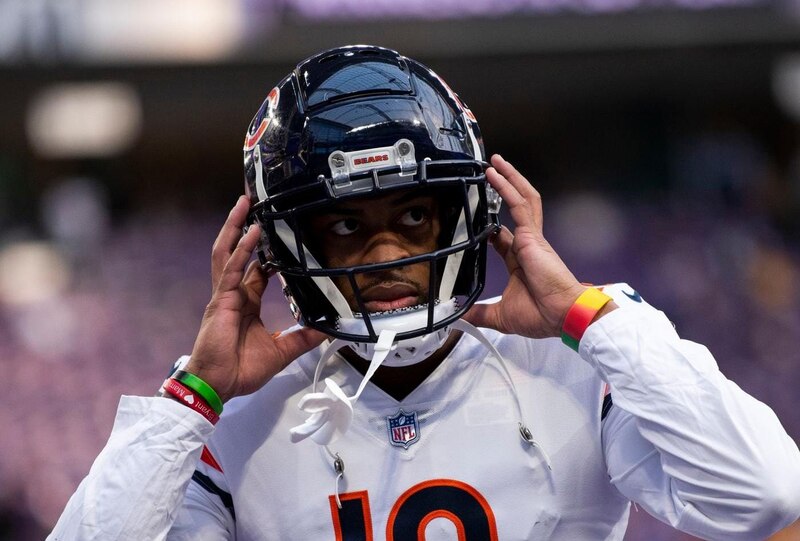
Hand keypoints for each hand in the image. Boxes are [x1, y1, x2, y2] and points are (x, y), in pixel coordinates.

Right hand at [185, 196, 325, 402]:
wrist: (219, 385)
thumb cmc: (242, 370)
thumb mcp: (283, 351)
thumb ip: (304, 337)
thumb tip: (329, 329)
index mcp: (246, 303)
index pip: (257, 270)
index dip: (266, 252)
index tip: (281, 236)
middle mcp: (234, 293)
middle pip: (238, 251)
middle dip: (244, 227)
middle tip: (255, 204)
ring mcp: (224, 294)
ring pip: (228, 251)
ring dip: (236, 226)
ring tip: (245, 203)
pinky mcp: (220, 299)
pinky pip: (231, 268)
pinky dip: (242, 249)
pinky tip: (252, 233)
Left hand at [465, 155, 604, 337]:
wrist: (562, 314)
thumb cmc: (541, 315)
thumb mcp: (500, 316)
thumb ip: (478, 313)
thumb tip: (458, 315)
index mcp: (520, 263)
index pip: (502, 238)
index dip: (490, 228)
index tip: (478, 220)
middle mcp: (527, 246)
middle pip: (515, 209)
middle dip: (504, 190)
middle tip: (490, 173)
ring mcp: (531, 238)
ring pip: (521, 199)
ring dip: (508, 179)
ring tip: (495, 163)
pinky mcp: (533, 235)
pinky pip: (520, 204)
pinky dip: (508, 187)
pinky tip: (496, 174)